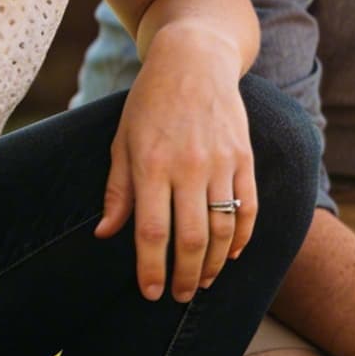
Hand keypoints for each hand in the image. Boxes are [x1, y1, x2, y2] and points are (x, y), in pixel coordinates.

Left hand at [96, 27, 254, 301]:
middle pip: (190, 239)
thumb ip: (117, 190)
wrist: (194, 59)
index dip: (151, 269)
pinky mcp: (244, 157)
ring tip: (203, 280)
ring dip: (213, 263)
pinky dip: (242, 237)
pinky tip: (231, 254)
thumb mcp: (122, 141)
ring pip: (223, 229)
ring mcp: (220, 162)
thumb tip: (106, 234)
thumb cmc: (150, 102)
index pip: (151, 232)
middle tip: (180, 296)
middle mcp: (188, 167)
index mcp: (151, 165)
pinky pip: (248, 208)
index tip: (151, 293)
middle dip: (185, 276)